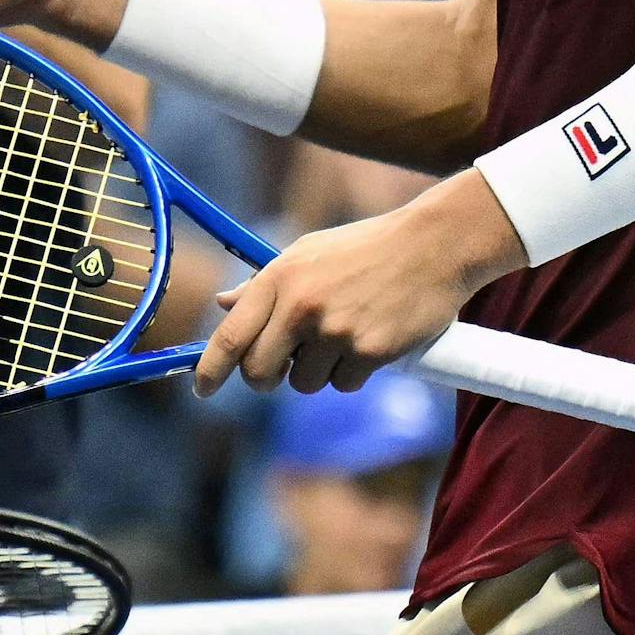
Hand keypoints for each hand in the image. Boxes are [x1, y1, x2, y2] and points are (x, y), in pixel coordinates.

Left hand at [193, 170, 523, 398]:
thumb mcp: (307, 252)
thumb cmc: (365, 248)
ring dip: (318, 371)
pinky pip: (344, 384)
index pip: (230, 336)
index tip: (202, 389)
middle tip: (284, 366)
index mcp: (279, 277)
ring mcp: (336, 331)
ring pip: (304, 383)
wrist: (432, 245)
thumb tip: (223, 304)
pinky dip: (353, 372)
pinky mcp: (369, 352)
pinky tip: (369, 340)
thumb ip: (264, 284)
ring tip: (343, 334)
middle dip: (266, 379)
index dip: (210, 369)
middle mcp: (301, 305)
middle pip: (260, 372)